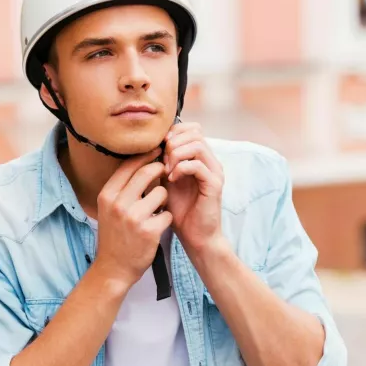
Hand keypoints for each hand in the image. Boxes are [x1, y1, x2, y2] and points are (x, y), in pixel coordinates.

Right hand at [92, 148, 171, 286]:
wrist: (114, 268)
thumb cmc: (114, 236)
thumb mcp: (109, 209)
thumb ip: (121, 188)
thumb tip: (141, 162)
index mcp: (107, 195)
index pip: (128, 165)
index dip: (145, 156)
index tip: (157, 150)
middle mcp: (118, 204)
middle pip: (147, 172)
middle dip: (161, 169)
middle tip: (168, 170)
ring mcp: (133, 217)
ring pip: (161, 192)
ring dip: (164, 198)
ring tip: (157, 208)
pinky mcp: (149, 231)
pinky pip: (167, 213)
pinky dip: (166, 217)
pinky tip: (159, 225)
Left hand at [163, 122, 224, 253]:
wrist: (195, 237)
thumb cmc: (181, 211)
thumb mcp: (167, 181)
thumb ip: (164, 162)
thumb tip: (151, 145)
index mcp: (201, 158)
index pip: (191, 128)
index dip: (173, 133)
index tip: (159, 150)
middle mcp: (211, 161)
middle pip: (194, 132)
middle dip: (173, 143)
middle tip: (162, 161)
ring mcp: (215, 172)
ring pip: (197, 144)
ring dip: (176, 154)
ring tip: (166, 171)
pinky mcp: (214, 184)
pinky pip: (197, 165)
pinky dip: (181, 168)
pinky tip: (171, 180)